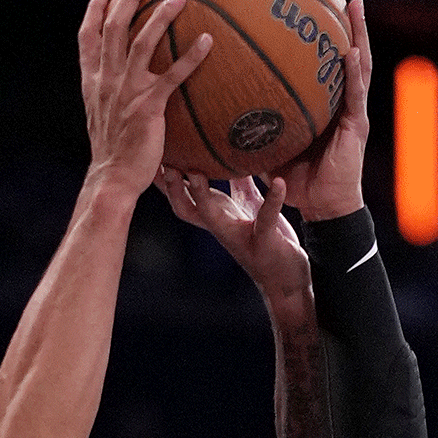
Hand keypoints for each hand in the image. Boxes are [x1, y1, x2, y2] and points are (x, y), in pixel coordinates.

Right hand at [79, 0, 212, 195]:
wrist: (113, 178)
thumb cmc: (114, 151)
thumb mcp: (103, 115)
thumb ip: (112, 92)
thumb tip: (127, 79)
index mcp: (93, 80)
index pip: (88, 36)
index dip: (95, 8)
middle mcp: (106, 80)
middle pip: (115, 26)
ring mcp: (126, 91)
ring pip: (142, 41)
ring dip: (161, 15)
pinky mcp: (148, 106)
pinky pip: (172, 75)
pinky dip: (191, 56)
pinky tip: (208, 41)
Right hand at [156, 170, 308, 300]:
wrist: (286, 282)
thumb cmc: (268, 245)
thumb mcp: (250, 208)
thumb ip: (240, 184)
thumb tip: (229, 155)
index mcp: (217, 219)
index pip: (183, 199)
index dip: (165, 182)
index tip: (152, 159)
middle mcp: (222, 229)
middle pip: (186, 209)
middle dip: (173, 189)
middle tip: (165, 165)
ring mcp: (241, 237)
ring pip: (212, 217)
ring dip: (201, 196)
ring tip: (196, 173)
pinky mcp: (266, 242)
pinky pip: (266, 218)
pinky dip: (273, 200)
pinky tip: (279, 182)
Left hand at [268, 0, 370, 222]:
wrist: (321, 208)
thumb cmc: (296, 182)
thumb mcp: (268, 145)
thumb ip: (251, 125)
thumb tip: (216, 108)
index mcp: (325, 106)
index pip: (323, 66)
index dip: (323, 39)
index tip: (315, 9)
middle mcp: (342, 104)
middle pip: (346, 56)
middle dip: (347, 25)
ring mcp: (352, 113)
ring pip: (359, 67)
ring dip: (359, 35)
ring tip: (354, 7)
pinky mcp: (356, 127)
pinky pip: (355, 94)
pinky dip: (355, 71)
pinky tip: (352, 49)